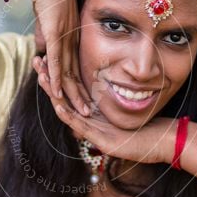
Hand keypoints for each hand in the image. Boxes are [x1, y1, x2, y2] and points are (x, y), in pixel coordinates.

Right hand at [25, 0, 92, 115]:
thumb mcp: (45, 22)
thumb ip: (44, 38)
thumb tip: (40, 52)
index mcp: (71, 39)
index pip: (76, 68)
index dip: (80, 86)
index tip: (85, 101)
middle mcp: (71, 41)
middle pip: (77, 74)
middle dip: (82, 96)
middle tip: (89, 115)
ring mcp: (64, 38)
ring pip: (69, 72)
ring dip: (73, 94)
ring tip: (81, 112)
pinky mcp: (54, 34)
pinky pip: (57, 61)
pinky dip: (58, 78)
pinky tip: (60, 93)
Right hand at [32, 56, 176, 164]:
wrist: (160, 141)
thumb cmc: (146, 121)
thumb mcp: (125, 101)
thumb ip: (112, 90)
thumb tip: (105, 70)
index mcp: (92, 112)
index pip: (68, 89)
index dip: (56, 73)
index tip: (47, 54)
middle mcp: (89, 122)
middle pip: (62, 97)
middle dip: (48, 79)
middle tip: (36, 60)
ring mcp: (94, 132)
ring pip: (66, 111)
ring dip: (53, 94)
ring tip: (41, 77)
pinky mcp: (101, 140)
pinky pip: (81, 126)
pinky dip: (68, 115)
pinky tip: (58, 104)